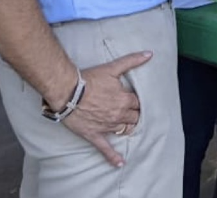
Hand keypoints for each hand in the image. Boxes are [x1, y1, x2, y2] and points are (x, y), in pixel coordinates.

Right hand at [60, 51, 151, 166]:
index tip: (130, 99)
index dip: (134, 101)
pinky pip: (105, 148)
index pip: (137, 104)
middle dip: (133, 114)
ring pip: (124, 129)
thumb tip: (149, 53)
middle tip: (128, 111)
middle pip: (134, 117)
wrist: (67, 91)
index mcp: (125, 100)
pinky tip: (120, 163)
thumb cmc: (90, 79)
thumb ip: (132, 61)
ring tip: (126, 125)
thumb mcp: (113, 68)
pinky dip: (113, 157)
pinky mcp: (94, 134)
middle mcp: (118, 115)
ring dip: (127, 127)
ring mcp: (106, 126)